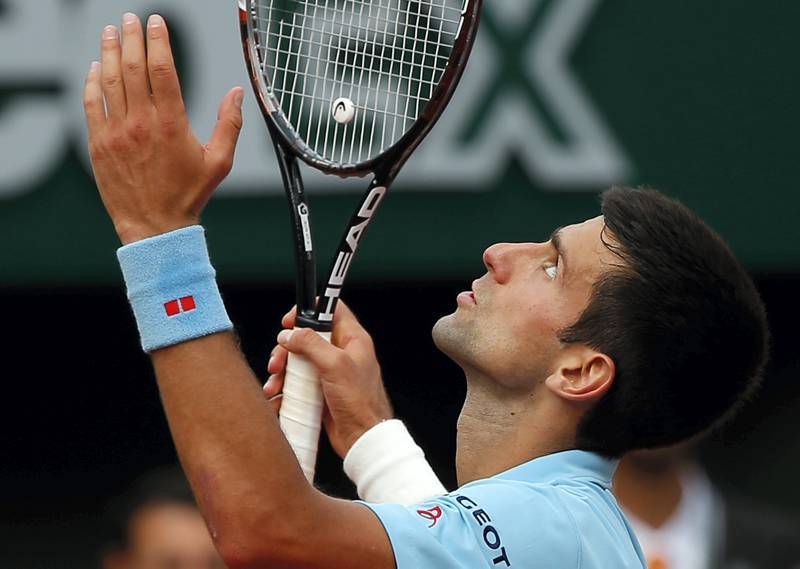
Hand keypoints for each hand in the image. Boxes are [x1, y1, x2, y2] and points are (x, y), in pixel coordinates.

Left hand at [83, 13, 243, 244]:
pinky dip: (92, 82)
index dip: (159, 41)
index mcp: (172, 125)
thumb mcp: (219, 162)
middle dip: (132, 38)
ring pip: (109, 81)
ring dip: (110, 52)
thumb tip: (236, 94)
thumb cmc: (189, 195)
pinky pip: (92, 105)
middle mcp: (141, 124)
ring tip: (112, 32)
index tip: (157, 22)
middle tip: (131, 19)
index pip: (162, 70)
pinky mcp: (100, 144)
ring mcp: (117, 133)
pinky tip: (96, 67)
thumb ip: (229, 125)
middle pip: (133, 68)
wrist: (155, 226)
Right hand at [264, 302, 393, 457]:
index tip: (290, 321)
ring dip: (283, 371)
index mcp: (352, 339)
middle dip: (288, 348)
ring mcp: (330, 373)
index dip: (309, 310)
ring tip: (277, 384)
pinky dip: (286, 388)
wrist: (362, 438)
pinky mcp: (321, 390)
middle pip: (307, 337)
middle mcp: (342, 353)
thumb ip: (311, 344)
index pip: (331, 311)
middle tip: (279, 360)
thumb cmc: (361, 403)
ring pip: (299, 361)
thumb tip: (290, 334)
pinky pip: (298, 382)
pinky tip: (279, 397)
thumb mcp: (335, 365)